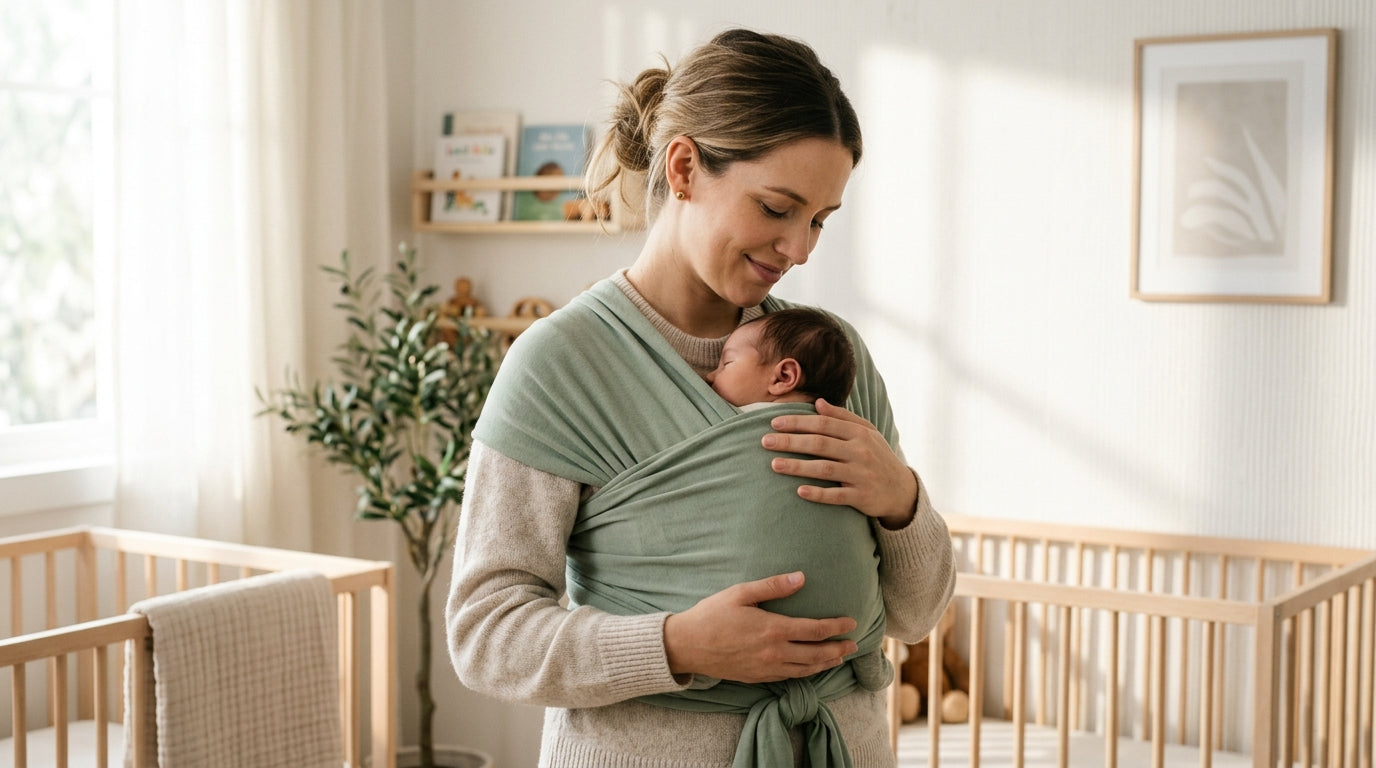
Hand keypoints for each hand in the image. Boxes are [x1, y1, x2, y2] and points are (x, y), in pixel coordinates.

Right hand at [663, 572, 858, 682]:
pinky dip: (806, 674)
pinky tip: (810, 669)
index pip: (815, 630)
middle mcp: (774, 653)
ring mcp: (766, 668)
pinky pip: (789, 678)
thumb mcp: (740, 593)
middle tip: (854, 645)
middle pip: (816, 654)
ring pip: (805, 670)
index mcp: (772, 629)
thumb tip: (801, 578)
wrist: (687, 646)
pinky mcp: (757, 678)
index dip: (836, 627)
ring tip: (838, 658)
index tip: (852, 624)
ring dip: (825, 664)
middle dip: (838, 649)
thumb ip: (773, 586)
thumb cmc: (711, 615)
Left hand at [762, 398, 917, 528]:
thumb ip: (843, 417)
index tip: (774, 423)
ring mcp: (861, 475)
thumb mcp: (867, 433)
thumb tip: (818, 403)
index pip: (824, 424)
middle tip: (765, 441)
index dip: (798, 422)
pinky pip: (837, 495)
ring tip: (774, 464)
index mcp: (859, 433)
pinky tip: (799, 491)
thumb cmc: (877, 457)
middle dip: (790, 442)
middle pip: (820, 444)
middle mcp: (860, 452)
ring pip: (824, 468)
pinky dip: (818, 493)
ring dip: (798, 466)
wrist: (901, 490)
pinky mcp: (861, 497)